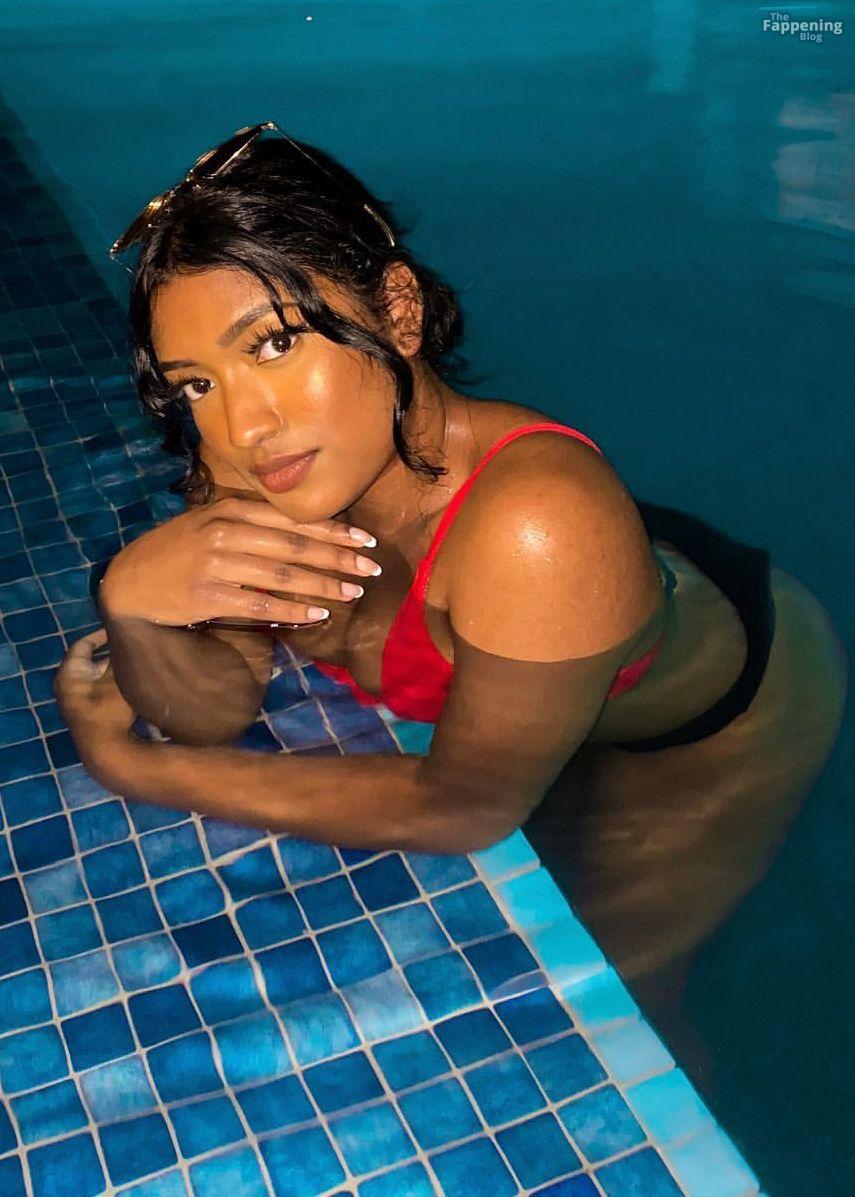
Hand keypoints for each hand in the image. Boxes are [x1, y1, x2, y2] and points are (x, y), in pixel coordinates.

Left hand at [53, 628, 136, 771]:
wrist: (106, 753)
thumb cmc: (108, 712)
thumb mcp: (117, 680)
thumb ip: (119, 659)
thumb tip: (127, 640)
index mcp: (69, 674)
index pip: (82, 645)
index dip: (100, 635)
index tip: (117, 630)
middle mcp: (69, 687)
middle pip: (91, 662)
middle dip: (111, 655)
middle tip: (132, 647)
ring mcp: (78, 704)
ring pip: (98, 679)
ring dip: (114, 672)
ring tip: (136, 664)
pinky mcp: (89, 716)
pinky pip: (102, 693)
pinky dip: (114, 686)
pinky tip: (133, 686)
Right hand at [98, 494, 380, 629]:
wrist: (131, 580)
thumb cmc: (180, 549)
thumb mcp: (211, 521)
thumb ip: (253, 521)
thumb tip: (306, 531)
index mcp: (231, 508)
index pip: (293, 519)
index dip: (334, 530)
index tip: (365, 540)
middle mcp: (226, 531)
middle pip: (295, 545)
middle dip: (338, 557)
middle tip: (371, 568)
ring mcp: (216, 563)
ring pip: (283, 575)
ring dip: (323, 585)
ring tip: (352, 592)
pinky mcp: (209, 595)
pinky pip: (261, 604)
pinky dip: (292, 610)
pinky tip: (317, 615)